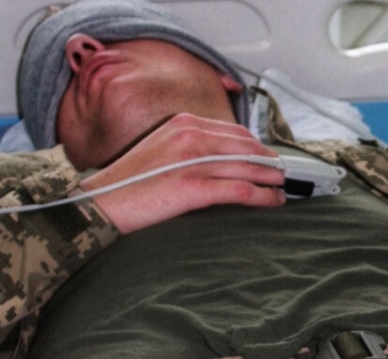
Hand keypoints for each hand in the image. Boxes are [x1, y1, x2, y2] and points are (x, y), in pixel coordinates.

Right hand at [80, 113, 285, 233]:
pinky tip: (274, 201)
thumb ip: (193, 149)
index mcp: (184, 124)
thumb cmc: (130, 183)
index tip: (272, 158)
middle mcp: (191, 137)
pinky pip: (241, 191)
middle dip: (271, 163)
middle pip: (248, 148)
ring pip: (249, 168)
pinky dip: (264, 197)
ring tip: (284, 189)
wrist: (100, 205)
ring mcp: (193, 161)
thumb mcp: (162, 151)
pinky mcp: (194, 187)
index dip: (259, 146)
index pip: (236, 133)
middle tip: (287, 175)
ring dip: (272, 180)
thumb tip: (228, 160)